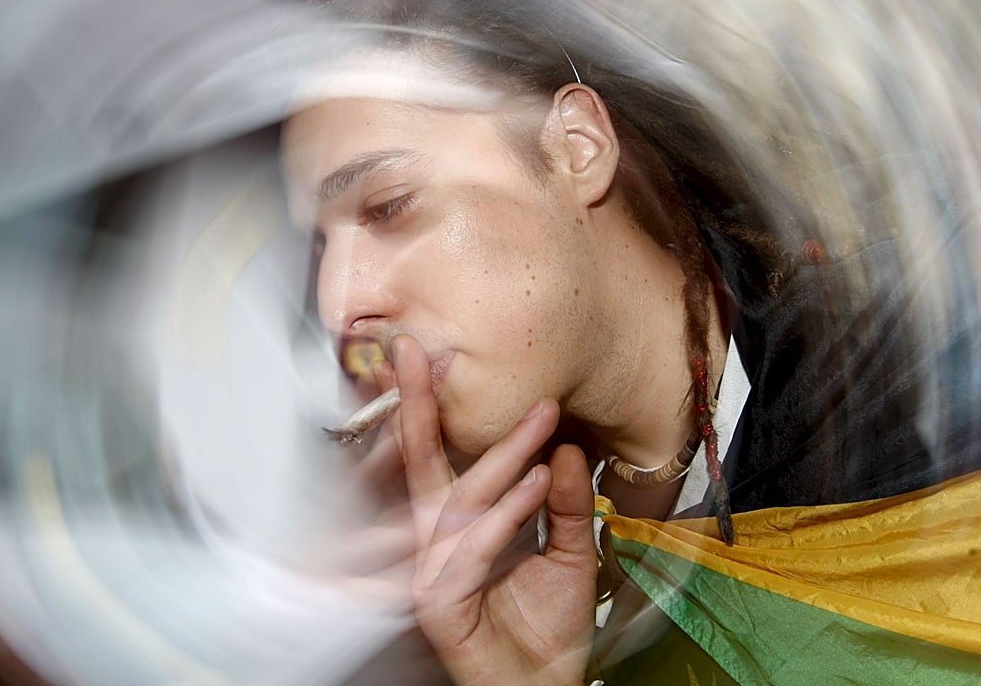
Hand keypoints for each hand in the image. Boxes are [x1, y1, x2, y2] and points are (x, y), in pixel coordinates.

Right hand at [391, 335, 596, 685]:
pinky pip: (475, 545)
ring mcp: (433, 569)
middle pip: (420, 463)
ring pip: (461, 498)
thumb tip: (567, 449)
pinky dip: (508, 511)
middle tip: (411, 351)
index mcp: (459, 523)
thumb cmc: (547, 630)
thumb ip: (568, 506)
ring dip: (503, 457)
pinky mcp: (439, 600)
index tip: (444, 360)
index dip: (435, 409)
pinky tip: (539, 482)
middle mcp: (438, 540)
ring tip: (544, 420)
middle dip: (414, 405)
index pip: (442, 457)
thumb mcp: (569, 554)